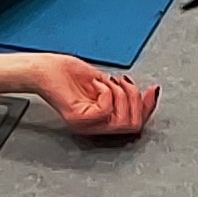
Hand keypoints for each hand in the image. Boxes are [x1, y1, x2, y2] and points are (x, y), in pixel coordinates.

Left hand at [34, 54, 159, 138]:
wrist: (44, 69)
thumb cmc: (67, 74)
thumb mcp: (106, 83)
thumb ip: (125, 94)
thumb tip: (150, 93)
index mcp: (102, 121)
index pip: (136, 125)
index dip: (148, 107)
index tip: (153, 90)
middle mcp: (95, 127)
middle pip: (134, 125)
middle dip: (135, 98)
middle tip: (123, 82)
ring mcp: (86, 125)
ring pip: (123, 120)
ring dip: (121, 94)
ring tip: (107, 82)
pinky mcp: (78, 118)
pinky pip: (106, 109)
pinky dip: (106, 91)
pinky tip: (96, 84)